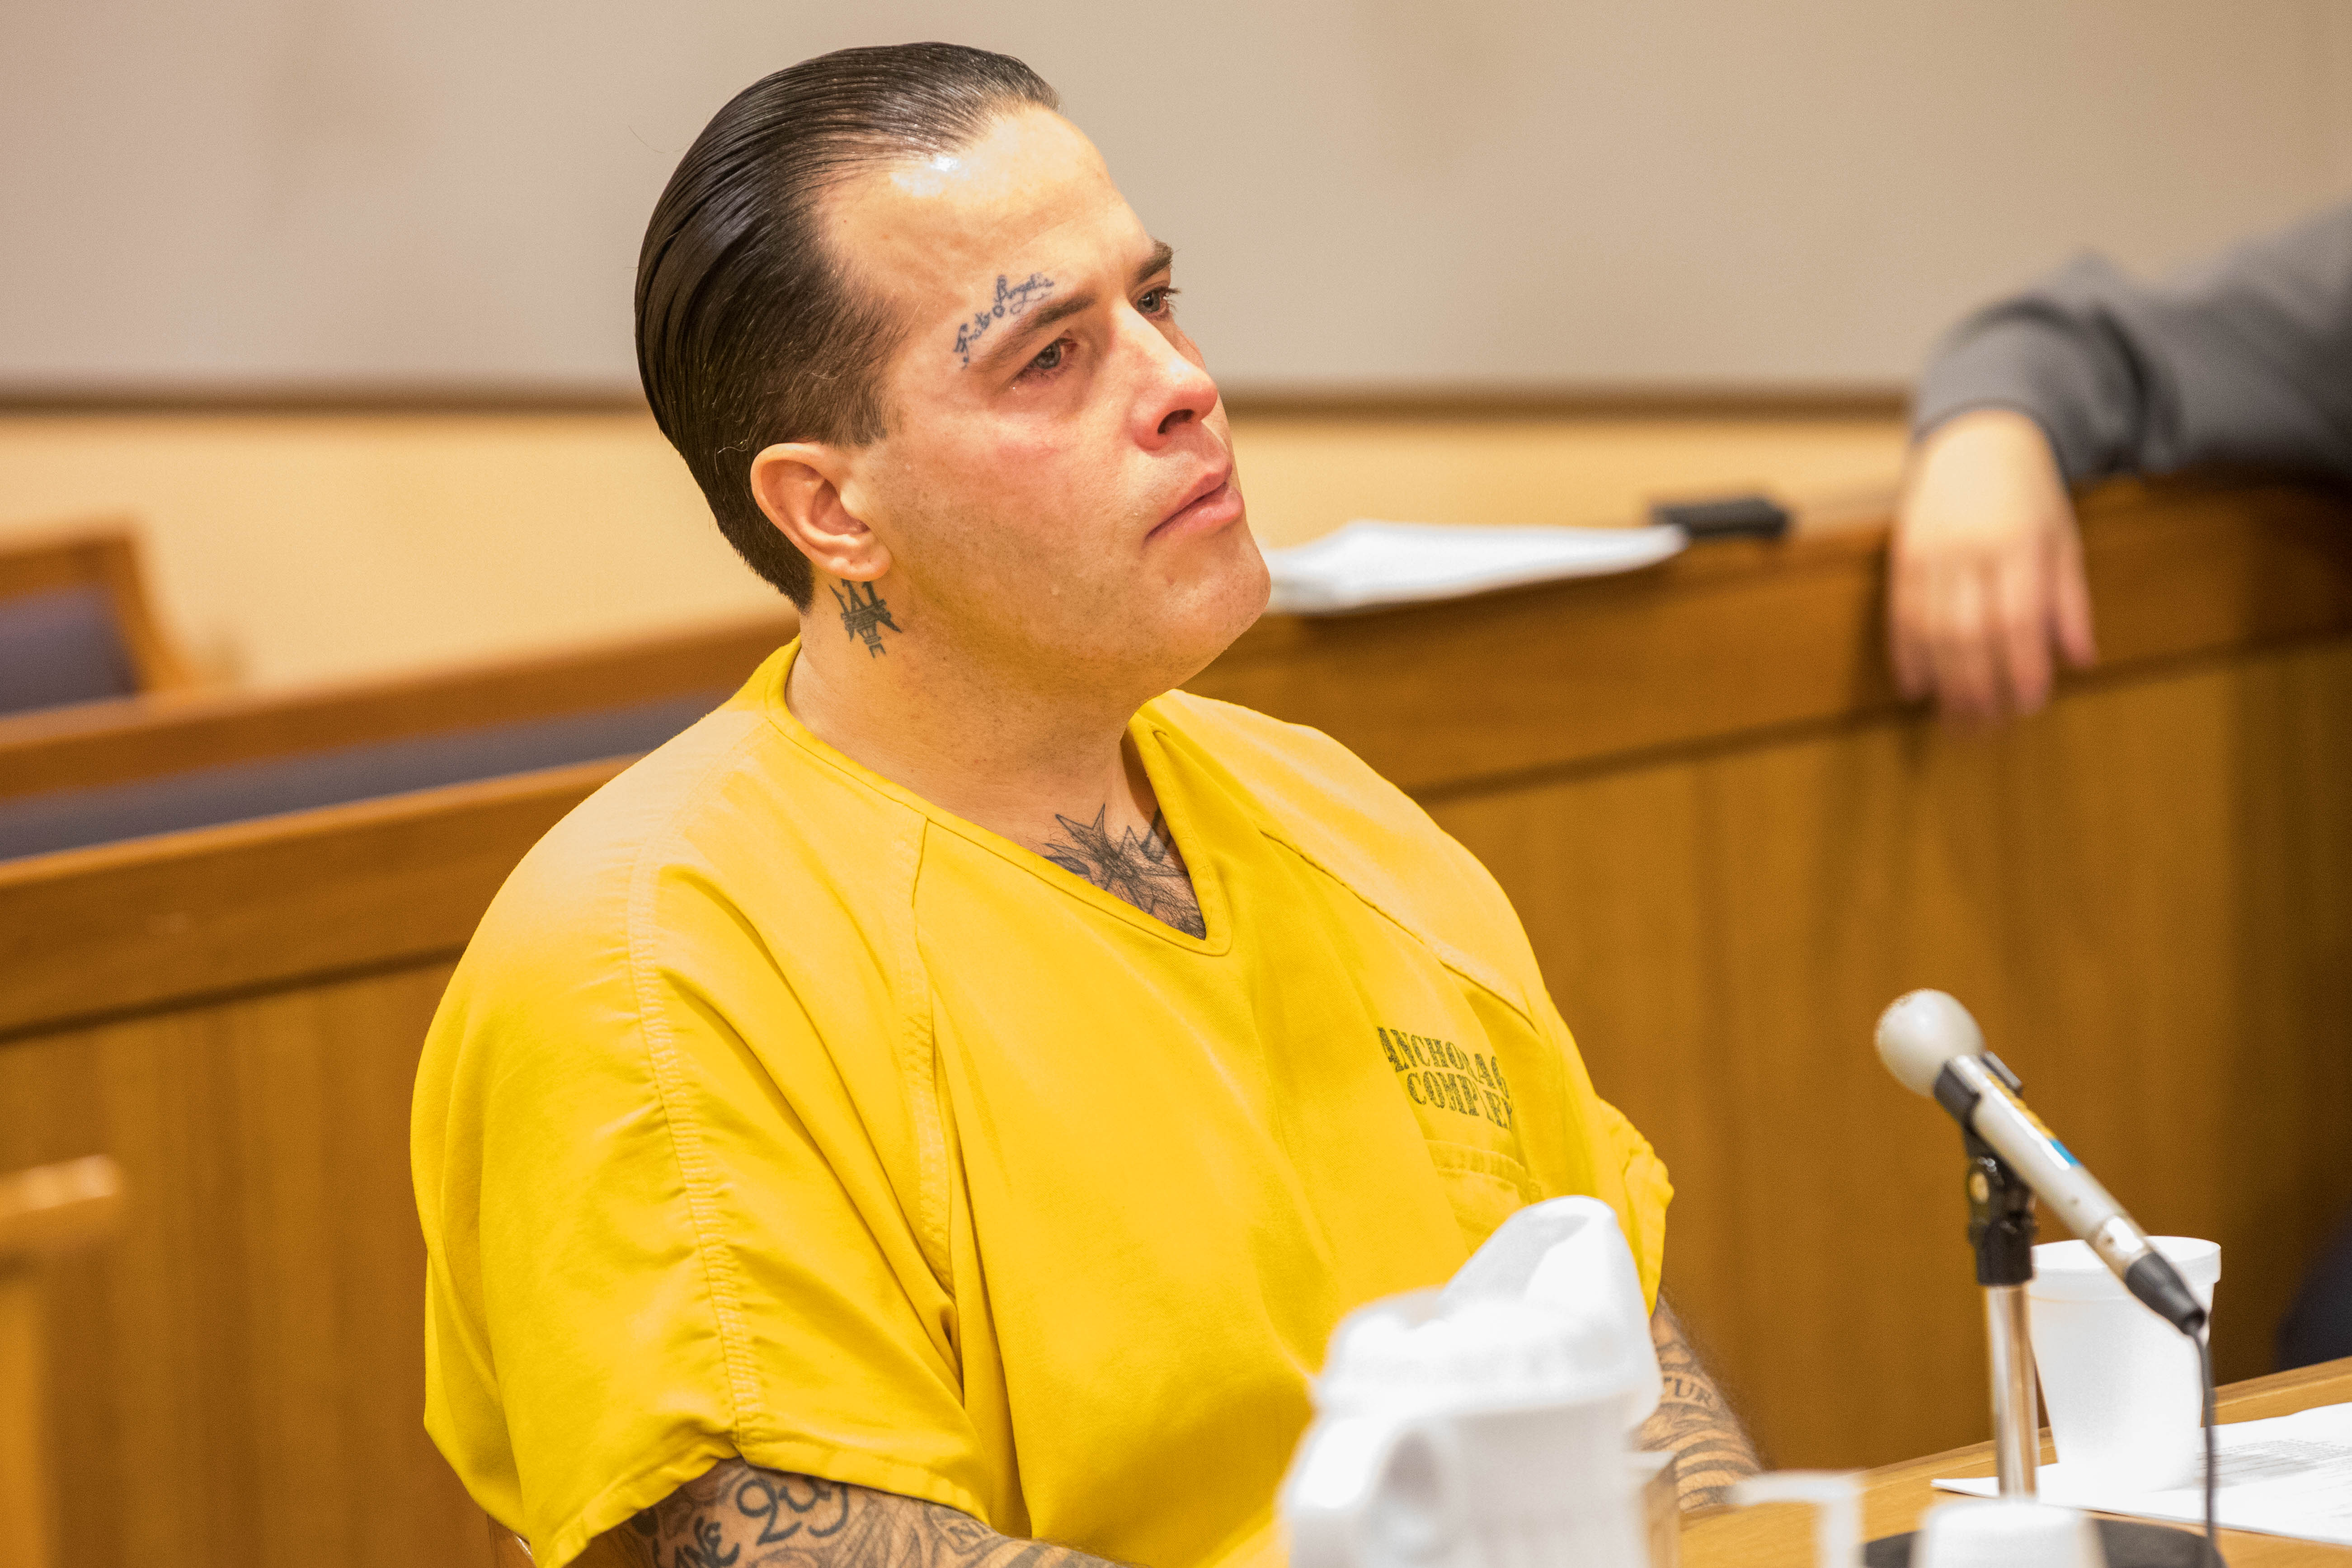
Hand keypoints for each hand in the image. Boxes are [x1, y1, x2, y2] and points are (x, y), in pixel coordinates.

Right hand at [1889, 409, 2097, 719]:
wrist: (1975, 438)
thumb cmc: (2028, 494)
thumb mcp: (2063, 538)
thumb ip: (2070, 600)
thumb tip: (2081, 661)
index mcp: (2020, 542)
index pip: (2020, 619)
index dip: (2023, 668)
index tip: (2029, 705)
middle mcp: (1971, 547)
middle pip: (1970, 633)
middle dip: (1978, 688)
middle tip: (1987, 728)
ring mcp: (1931, 550)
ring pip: (1931, 630)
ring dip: (1942, 681)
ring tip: (1954, 718)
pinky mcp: (1902, 554)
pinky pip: (1900, 614)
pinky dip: (1905, 655)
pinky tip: (1916, 686)